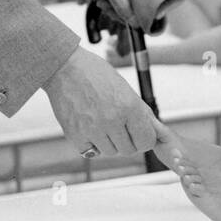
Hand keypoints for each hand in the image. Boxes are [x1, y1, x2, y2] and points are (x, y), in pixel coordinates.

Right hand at [43, 45, 158, 157]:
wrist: (64, 68)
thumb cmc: (95, 73)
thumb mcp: (124, 88)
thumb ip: (140, 111)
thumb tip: (155, 129)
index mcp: (129, 106)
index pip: (146, 141)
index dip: (144, 138)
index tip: (139, 134)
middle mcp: (112, 120)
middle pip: (129, 150)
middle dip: (127, 141)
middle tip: (119, 126)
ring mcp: (93, 130)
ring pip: (110, 152)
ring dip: (109, 142)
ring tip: (102, 123)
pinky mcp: (76, 136)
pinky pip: (91, 152)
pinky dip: (91, 144)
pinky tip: (89, 126)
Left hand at [85, 0, 160, 27]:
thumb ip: (122, 7)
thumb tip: (135, 24)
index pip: (152, 4)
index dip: (139, 16)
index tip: (120, 18)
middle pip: (142, 6)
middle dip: (121, 11)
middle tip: (102, 6)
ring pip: (134, 4)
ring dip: (116, 7)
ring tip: (100, 1)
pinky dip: (118, 2)